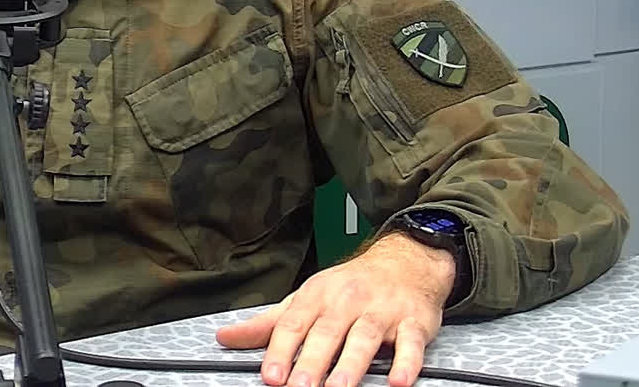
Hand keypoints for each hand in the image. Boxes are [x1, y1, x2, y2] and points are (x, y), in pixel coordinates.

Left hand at [214, 232, 454, 386]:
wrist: (404, 262)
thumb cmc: (348, 287)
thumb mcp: (305, 299)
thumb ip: (268, 323)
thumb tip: (226, 337)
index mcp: (317, 296)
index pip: (294, 324)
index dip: (280, 350)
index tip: (270, 375)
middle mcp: (347, 301)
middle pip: (327, 333)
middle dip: (312, 361)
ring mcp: (381, 311)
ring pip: (365, 338)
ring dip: (351, 364)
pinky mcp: (412, 322)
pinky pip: (410, 344)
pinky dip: (406, 363)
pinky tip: (398, 381)